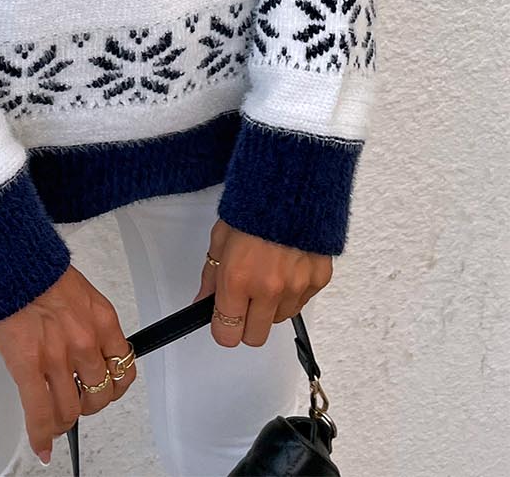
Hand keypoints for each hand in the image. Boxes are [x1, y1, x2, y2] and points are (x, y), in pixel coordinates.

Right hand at [0, 264, 136, 466]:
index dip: (113, 387)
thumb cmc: (38, 269)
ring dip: (62, 420)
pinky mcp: (27, 366)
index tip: (105, 389)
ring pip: (69, 411)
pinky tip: (41, 444)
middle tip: (76, 402)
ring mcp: (57, 357)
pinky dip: (41, 435)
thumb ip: (87, 323)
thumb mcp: (80, 292)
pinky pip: (39, 414)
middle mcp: (84, 341)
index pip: (123, 370)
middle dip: (87, 405)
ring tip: (54, 419)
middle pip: (98, 396)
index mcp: (102, 320)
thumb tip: (87, 349)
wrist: (8, 258)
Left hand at [194, 219, 331, 347]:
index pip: (227, 333)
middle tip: (243, 300)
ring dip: (270, 306)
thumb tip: (202, 302)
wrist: (291, 184)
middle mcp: (268, 289)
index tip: (222, 318)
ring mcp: (296, 287)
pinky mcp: (318, 281)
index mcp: (238, 279)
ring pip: (278, 320)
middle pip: (254, 337)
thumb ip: (210, 277)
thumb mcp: (220, 238)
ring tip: (266, 273)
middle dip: (246, 324)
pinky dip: (292, 293)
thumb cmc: (253, 206)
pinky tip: (285, 268)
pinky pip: (300, 303)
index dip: (222, 327)